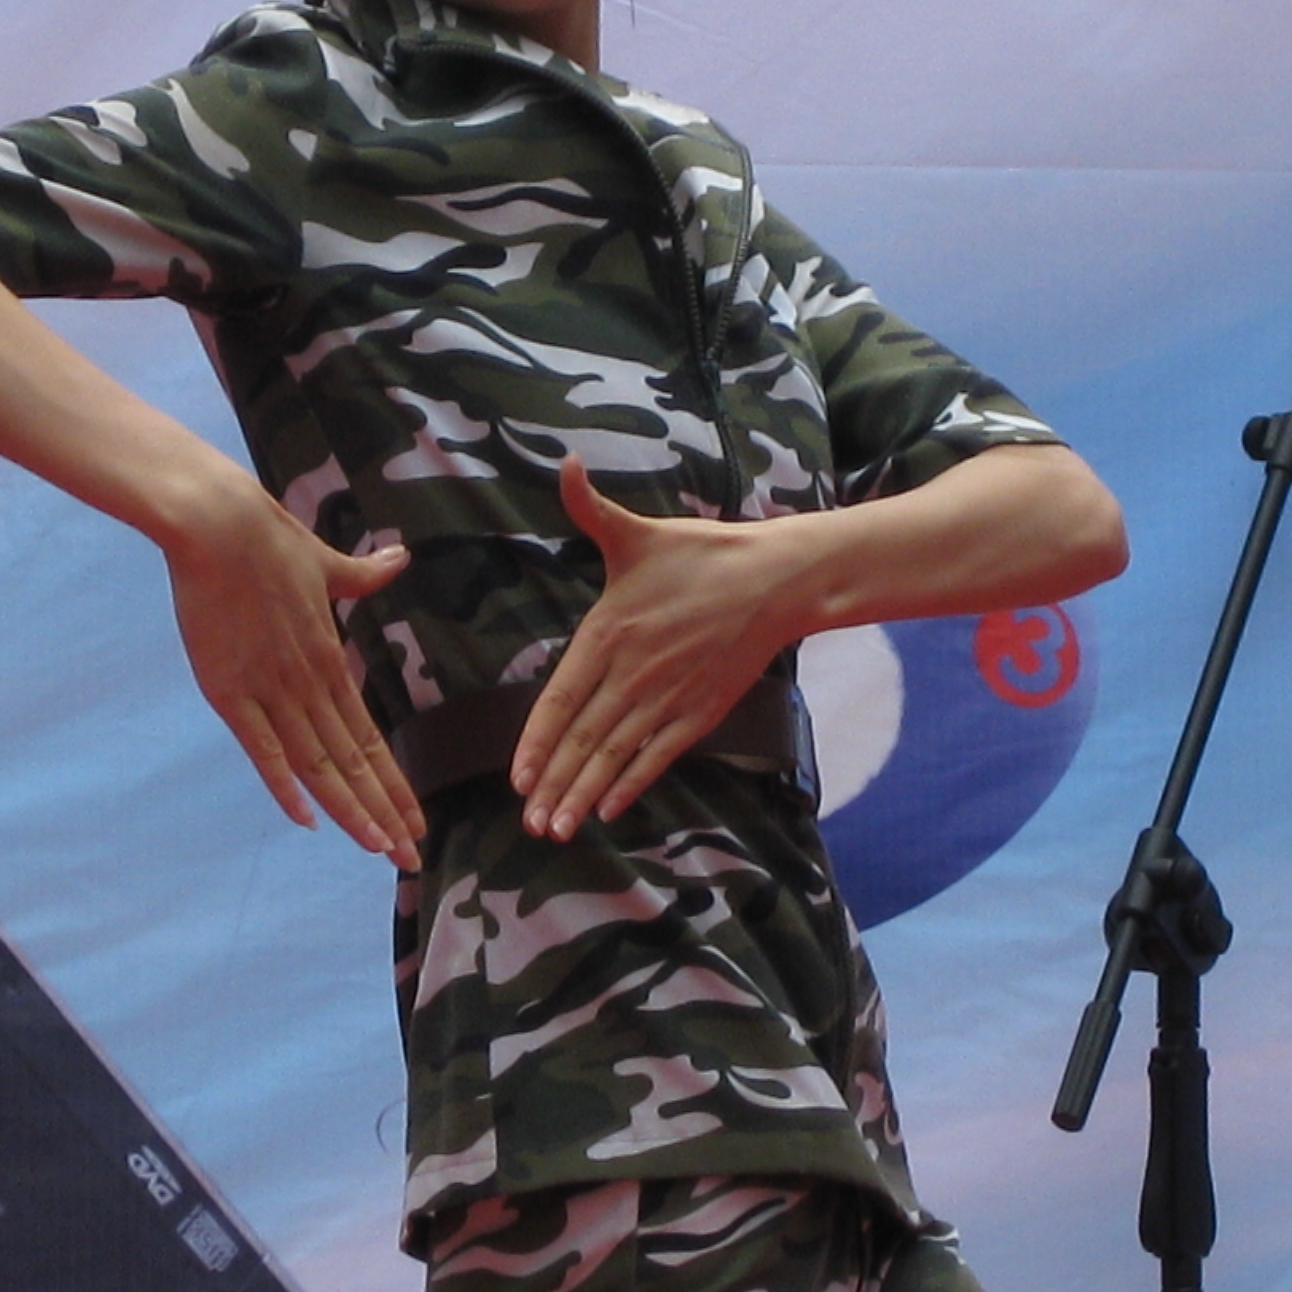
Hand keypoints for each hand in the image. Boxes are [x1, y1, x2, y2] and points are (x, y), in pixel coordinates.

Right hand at [162, 481, 423, 869]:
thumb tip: (398, 561)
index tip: (415, 822)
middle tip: (410, 858)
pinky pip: (263, 747)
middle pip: (352, 762)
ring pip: (318, 764)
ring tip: (377, 848)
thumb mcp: (324, 560)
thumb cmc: (269, 537)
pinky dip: (285, 784)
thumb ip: (361, 575)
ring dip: (349, 809)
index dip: (393, 783)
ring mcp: (269, 689)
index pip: (369, 737)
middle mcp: (308, 684)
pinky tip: (308, 820)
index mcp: (329, 659)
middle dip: (383, 812)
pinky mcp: (229, 688)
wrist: (220, 522)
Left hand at [510, 457, 808, 837]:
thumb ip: (589, 507)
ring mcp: (668, 697)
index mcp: (608, 633)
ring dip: (585, 795)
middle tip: (529, 823)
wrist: (775, 580)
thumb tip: (564, 464)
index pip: (561, 699)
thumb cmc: (701, 555)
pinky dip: (632, 784)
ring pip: (616, 756)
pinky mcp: (700, 712)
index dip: (537, 742)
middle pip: (584, 739)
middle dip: (553, 784)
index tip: (516, 777)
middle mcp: (633, 674)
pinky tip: (611, 808)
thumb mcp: (636, 531)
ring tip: (559, 827)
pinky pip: (657, 756)